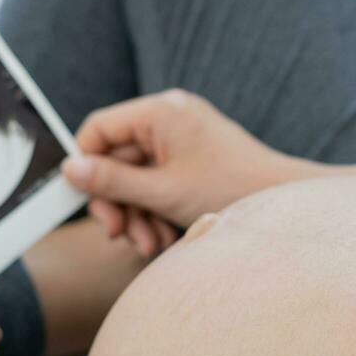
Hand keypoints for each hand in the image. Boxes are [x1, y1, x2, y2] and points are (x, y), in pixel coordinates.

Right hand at [60, 90, 311, 256]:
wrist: (284, 203)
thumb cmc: (230, 189)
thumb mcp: (162, 191)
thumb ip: (112, 182)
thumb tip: (70, 170)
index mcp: (160, 112)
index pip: (99, 129)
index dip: (86, 166)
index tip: (87, 201)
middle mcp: (170, 118)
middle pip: (117, 158)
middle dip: (118, 201)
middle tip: (119, 234)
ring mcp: (182, 138)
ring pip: (137, 176)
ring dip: (136, 213)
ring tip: (150, 244)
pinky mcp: (192, 160)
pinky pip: (158, 182)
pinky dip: (155, 210)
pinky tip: (164, 238)